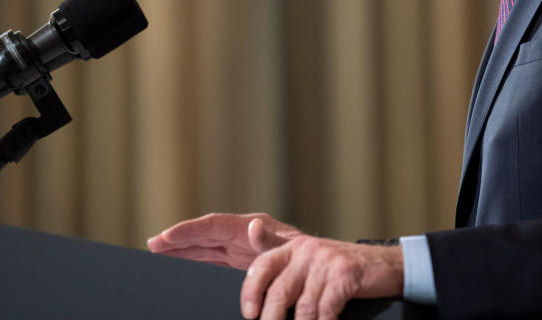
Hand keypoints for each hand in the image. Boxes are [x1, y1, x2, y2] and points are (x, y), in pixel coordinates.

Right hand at [147, 212, 302, 268]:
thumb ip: (270, 239)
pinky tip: (177, 263)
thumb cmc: (309, 256)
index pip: (213, 226)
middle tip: (152, 244)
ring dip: (180, 249)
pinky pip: (210, 260)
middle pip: (203, 235)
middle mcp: (240, 235)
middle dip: (177, 239)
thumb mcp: (290, 247)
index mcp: (250, 227)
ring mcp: (238, 249)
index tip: (166, 236)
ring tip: (156, 251)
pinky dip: (192, 260)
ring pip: (203, 247)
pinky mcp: (239, 263)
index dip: (189, 231)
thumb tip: (253, 226)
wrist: (322, 269)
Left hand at [148, 212, 403, 318]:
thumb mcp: (292, 265)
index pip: (225, 233)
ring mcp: (319, 258)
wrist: (382, 270)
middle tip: (243, 315)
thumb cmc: (330, 274)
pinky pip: (320, 307)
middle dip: (244, 296)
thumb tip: (246, 230)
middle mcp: (295, 245)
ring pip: (287, 299)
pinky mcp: (343, 274)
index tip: (158, 242)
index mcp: (274, 241)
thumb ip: (261, 259)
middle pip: (255, 270)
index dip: (191, 237)